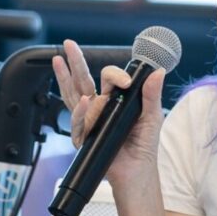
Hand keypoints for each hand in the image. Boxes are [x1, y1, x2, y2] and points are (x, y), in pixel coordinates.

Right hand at [52, 39, 166, 179]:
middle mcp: (99, 108)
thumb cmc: (144, 144)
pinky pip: (79, 122)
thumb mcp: (152, 116)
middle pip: (83, 81)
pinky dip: (81, 112)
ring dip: (64, 78)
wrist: (137, 170)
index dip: (115, 75)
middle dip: (75, 62)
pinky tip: (84, 103)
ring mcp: (89, 121)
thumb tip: (158, 72)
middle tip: (67, 44)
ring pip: (73, 96)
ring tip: (58, 61)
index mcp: (115, 100)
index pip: (108, 79)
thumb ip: (152, 95)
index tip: (127, 81)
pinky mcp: (84, 137)